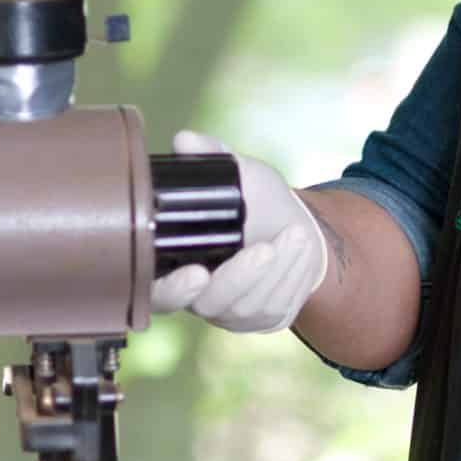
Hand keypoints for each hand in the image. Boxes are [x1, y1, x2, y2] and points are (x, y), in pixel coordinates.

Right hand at [150, 129, 328, 333]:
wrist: (297, 229)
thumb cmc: (260, 202)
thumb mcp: (241, 174)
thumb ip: (212, 156)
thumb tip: (184, 139)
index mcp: (175, 265)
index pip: (157, 294)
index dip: (171, 290)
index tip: (196, 273)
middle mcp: (197, 297)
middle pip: (208, 304)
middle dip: (238, 279)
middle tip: (264, 249)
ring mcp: (230, 313)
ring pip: (248, 305)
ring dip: (277, 270)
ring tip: (298, 235)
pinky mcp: (262, 320)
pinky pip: (275, 308)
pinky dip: (293, 277)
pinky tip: (303, 250)